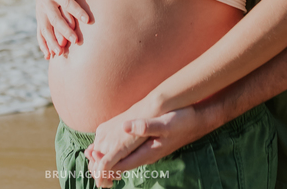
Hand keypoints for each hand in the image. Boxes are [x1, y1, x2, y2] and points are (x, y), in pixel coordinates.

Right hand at [34, 0, 93, 58]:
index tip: (88, 20)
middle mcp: (46, 2)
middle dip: (64, 30)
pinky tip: (49, 56)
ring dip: (52, 41)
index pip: (67, 2)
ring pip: (46, 28)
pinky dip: (43, 44)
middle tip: (76, 41)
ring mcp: (41, 12)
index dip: (77, 11)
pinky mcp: (39, 18)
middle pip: (55, 18)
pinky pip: (40, 33)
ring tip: (61, 53)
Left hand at [88, 105, 214, 184]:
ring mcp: (148, 150)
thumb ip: (146, 126)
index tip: (91, 157)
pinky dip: (118, 150)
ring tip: (94, 150)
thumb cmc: (182, 121)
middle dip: (103, 163)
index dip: (105, 164)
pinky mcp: (149, 144)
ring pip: (124, 159)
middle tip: (88, 154)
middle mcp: (146, 155)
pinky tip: (112, 143)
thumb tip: (125, 126)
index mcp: (148, 153)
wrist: (198, 120)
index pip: (121, 164)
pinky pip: (130, 152)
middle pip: (120, 165)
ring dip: (109, 157)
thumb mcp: (165, 122)